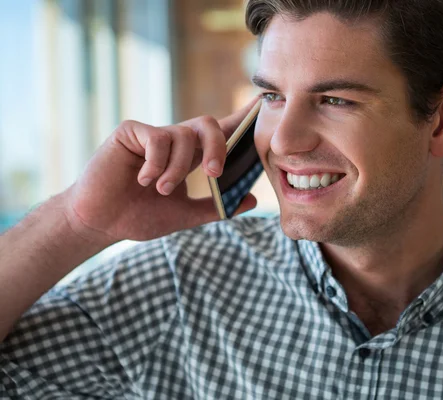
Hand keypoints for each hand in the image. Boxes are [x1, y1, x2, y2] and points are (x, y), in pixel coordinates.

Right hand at [63, 98, 259, 243]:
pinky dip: (156, 162)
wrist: (101, 223)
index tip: (262, 105)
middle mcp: (174, 141)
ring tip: (161, 189)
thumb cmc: (139, 217)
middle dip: (219, 147)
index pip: (220, 133)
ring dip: (178, 168)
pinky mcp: (131, 132)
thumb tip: (250, 199)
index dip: (240, 118)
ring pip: (184, 135)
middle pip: (209, 124)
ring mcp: (152, 135)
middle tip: (214, 174)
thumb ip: (216, 207)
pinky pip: (157, 137)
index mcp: (190, 157)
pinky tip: (141, 179)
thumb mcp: (185, 215)